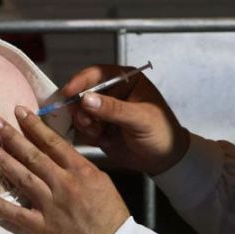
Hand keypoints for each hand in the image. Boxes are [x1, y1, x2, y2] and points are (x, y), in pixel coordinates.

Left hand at [0, 106, 130, 233]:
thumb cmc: (108, 208)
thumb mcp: (99, 177)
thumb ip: (76, 163)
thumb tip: (55, 150)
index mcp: (78, 169)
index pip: (52, 142)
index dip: (33, 125)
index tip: (18, 110)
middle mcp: (62, 183)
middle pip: (32, 155)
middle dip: (11, 137)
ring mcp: (50, 205)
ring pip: (22, 178)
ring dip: (2, 161)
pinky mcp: (43, 226)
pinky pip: (16, 214)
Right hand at [64, 65, 189, 176]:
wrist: (165, 160)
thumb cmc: (162, 132)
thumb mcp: (140, 118)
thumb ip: (114, 109)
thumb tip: (86, 99)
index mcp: (125, 80)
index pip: (97, 74)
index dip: (80, 81)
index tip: (69, 93)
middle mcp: (111, 92)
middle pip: (82, 92)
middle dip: (79, 107)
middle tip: (86, 121)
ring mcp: (104, 111)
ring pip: (79, 111)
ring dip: (84, 122)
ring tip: (98, 132)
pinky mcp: (99, 127)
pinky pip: (82, 127)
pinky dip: (86, 133)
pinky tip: (99, 139)